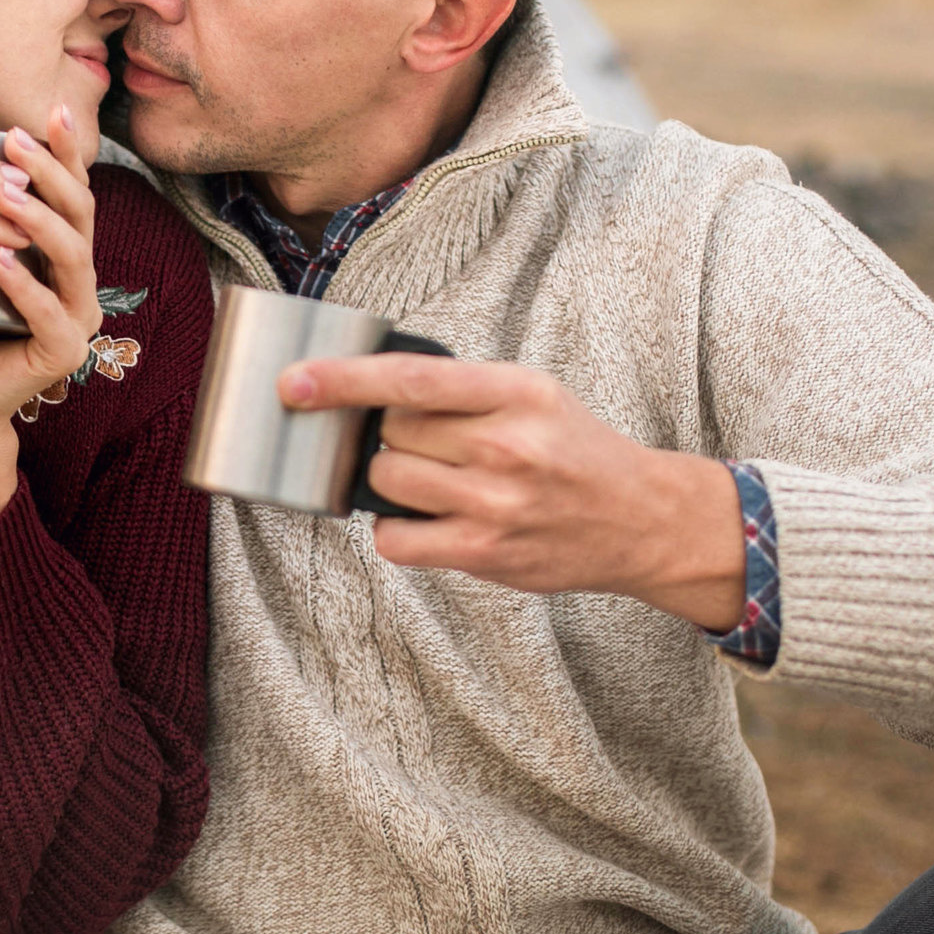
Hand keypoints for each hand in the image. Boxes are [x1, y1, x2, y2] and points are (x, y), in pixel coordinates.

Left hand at [0, 104, 103, 442]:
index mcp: (56, 251)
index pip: (67, 190)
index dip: (64, 151)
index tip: (49, 110)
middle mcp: (76, 278)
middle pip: (80, 212)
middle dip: (51, 173)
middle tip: (16, 143)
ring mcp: (76, 316)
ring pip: (74, 255)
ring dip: (40, 219)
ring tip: (5, 192)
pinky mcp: (64, 352)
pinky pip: (51, 312)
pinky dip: (26, 284)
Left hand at [278, 355, 745, 629]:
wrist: (639, 518)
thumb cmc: (573, 450)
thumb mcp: (531, 394)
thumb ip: (461, 389)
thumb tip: (366, 388)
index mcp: (516, 392)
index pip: (411, 381)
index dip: (343, 380)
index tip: (294, 382)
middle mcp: (507, 446)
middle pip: (392, 433)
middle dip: (394, 437)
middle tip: (432, 446)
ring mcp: (496, 504)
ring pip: (388, 483)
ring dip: (392, 481)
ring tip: (434, 482)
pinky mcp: (485, 553)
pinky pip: (397, 539)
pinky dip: (396, 529)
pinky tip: (427, 520)